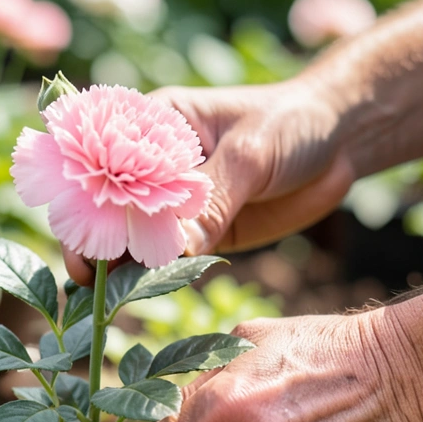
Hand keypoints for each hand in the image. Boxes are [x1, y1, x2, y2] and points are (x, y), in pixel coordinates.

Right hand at [64, 77, 356, 284]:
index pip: (102, 165)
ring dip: (122, 268)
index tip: (83, 241)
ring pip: (135, 240)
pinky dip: (157, 278)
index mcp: (151, 127)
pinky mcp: (199, 234)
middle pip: (108, 209)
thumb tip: (171, 249)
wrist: (339, 140)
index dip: (86, 203)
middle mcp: (152, 166)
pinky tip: (145, 296)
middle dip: (96, 244)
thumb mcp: (249, 155)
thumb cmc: (289, 124)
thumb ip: (210, 201)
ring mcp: (173, 203)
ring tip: (110, 298)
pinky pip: (170, 260)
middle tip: (90, 283)